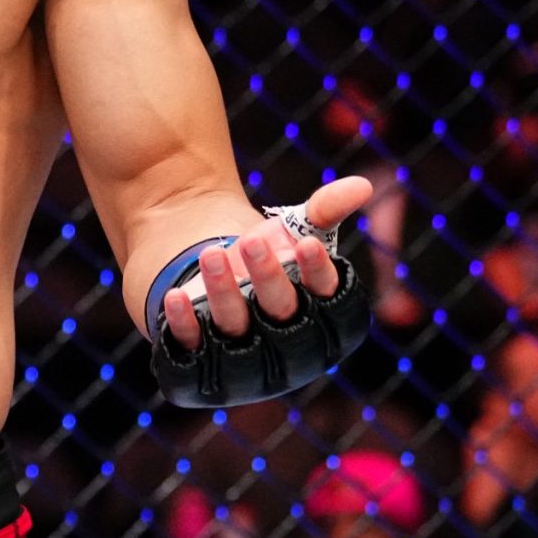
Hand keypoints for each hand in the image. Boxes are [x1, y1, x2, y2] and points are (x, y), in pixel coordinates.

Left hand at [161, 176, 371, 350]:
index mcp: (316, 310)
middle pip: (282, 311)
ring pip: (235, 326)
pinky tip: (175, 296)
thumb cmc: (263, 253)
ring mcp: (239, 347)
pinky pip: (192, 345)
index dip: (318, 273)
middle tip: (252, 240)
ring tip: (211, 253)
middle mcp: (282, 335)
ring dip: (224, 292)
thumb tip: (362, 185)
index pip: (329, 298)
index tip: (308, 243)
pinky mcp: (198, 353)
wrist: (205, 268)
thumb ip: (326, 209)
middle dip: (269, 278)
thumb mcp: (294, 230)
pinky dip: (184, 323)